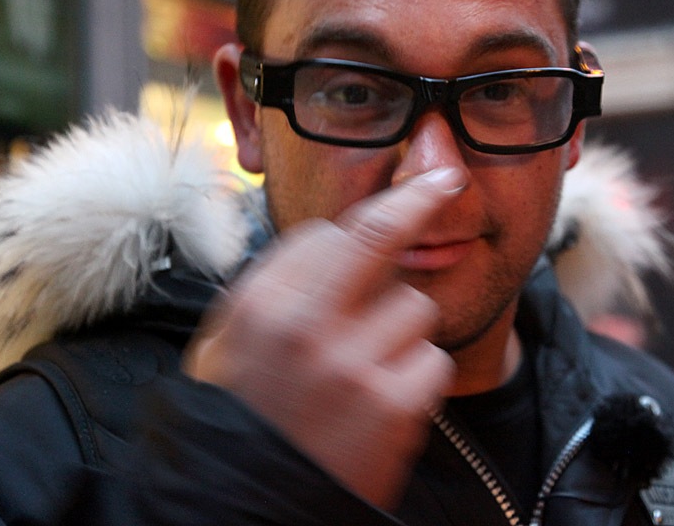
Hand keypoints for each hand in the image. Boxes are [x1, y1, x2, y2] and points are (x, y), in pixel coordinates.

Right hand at [184, 167, 464, 509]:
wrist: (250, 508)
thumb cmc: (243, 420)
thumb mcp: (228, 345)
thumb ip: (278, 288)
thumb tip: (336, 237)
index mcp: (260, 303)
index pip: (328, 233)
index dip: (362, 227)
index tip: (399, 200)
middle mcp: (304, 324)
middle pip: (379, 235)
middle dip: (418, 201)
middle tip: (446, 181)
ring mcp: (352, 363)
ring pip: (414, 306)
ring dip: (403, 332)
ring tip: (368, 369)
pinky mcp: (393, 404)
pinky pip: (432, 360)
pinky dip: (418, 379)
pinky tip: (385, 402)